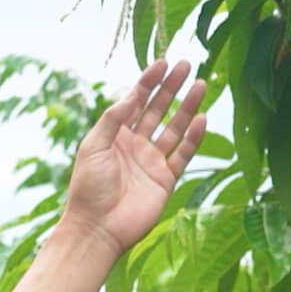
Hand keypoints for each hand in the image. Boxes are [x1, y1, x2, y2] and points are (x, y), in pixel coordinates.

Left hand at [60, 60, 207, 256]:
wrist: (97, 228)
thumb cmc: (88, 187)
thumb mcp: (93, 145)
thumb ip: (112, 119)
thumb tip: (130, 93)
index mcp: (114, 135)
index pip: (134, 101)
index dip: (148, 81)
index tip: (162, 63)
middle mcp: (135, 145)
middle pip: (157, 109)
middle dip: (171, 87)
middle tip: (186, 65)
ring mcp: (151, 162)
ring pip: (174, 128)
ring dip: (187, 107)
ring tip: (200, 84)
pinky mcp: (165, 180)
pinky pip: (183, 154)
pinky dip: (193, 138)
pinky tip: (202, 119)